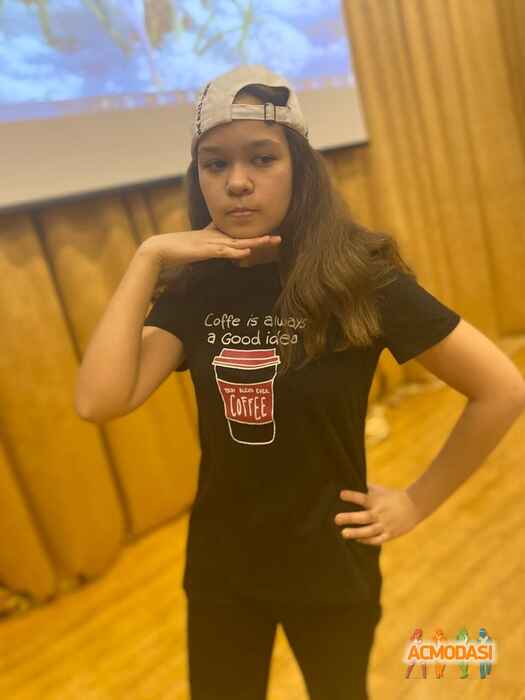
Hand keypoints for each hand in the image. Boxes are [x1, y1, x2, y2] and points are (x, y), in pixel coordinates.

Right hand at [141, 220, 281, 267]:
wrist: (159, 250)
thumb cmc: (175, 251)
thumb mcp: (196, 250)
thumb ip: (207, 250)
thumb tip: (215, 253)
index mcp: (214, 237)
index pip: (237, 236)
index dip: (252, 236)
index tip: (267, 236)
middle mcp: (215, 238)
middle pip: (243, 237)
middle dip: (261, 237)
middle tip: (278, 237)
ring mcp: (211, 243)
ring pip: (238, 242)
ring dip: (255, 242)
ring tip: (271, 240)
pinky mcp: (205, 250)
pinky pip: (223, 251)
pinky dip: (235, 251)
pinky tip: (247, 250)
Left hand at [334, 483, 421, 545]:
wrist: (414, 507)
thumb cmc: (393, 497)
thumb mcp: (381, 490)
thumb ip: (367, 487)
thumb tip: (353, 480)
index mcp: (376, 501)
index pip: (362, 498)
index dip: (352, 496)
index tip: (341, 494)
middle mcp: (379, 513)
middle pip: (363, 517)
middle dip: (349, 518)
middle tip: (336, 519)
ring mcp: (385, 525)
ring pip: (369, 531)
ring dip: (356, 533)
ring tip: (343, 533)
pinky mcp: (390, 534)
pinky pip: (377, 540)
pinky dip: (367, 541)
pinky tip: (357, 540)